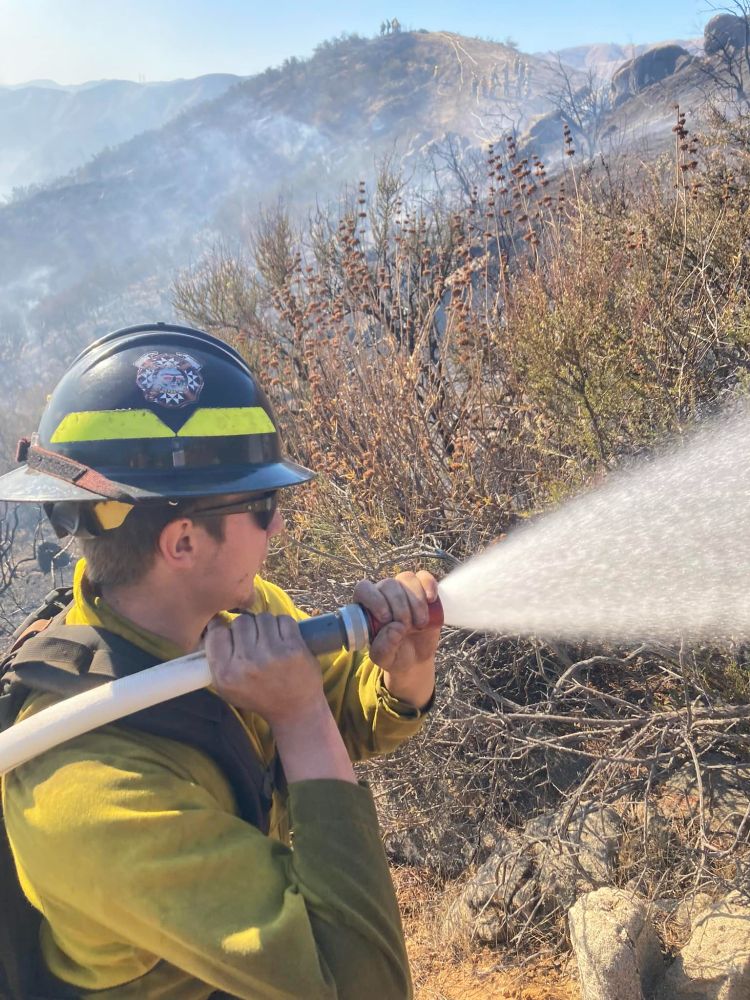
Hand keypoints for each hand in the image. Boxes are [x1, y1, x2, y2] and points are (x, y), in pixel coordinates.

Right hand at [205, 613, 325, 726]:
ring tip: (269, 639)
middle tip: (254, 639)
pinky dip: (283, 625)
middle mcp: (246, 663)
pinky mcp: (293, 648)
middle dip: (247, 627)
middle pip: (240, 621)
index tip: (231, 632)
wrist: (296, 710)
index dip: (223, 628)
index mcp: (226, 673)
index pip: (216, 633)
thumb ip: (216, 658)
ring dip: (265, 624)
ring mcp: (271, 654)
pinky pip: (283, 620)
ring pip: (262, 617)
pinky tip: (283, 638)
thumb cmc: (259, 696)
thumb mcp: (227, 687)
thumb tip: (211, 623)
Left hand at [352, 570, 439, 708]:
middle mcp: (383, 594)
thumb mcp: (385, 658)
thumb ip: (383, 648)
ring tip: (420, 623)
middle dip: (400, 607)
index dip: (374, 599)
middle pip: (388, 585)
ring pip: (406, 579)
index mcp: (367, 607)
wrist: (416, 658)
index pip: (364, 589)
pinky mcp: (422, 590)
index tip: (386, 618)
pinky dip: (428, 584)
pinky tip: (431, 599)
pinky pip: (423, 576)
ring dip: (416, 601)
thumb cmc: (395, 656)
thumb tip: (394, 627)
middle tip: (406, 628)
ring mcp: (403, 590)